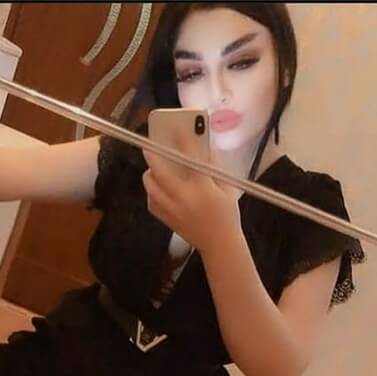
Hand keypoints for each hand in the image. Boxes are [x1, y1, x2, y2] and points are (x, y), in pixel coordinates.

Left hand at [142, 130, 241, 253]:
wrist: (219, 245)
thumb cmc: (227, 215)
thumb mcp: (227, 187)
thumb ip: (214, 166)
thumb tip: (203, 146)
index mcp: (203, 188)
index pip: (190, 158)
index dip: (183, 141)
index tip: (177, 129)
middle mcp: (184, 198)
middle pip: (160, 172)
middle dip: (153, 156)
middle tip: (149, 145)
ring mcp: (172, 210)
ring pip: (151, 187)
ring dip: (150, 175)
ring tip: (154, 168)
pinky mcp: (166, 219)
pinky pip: (151, 202)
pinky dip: (152, 193)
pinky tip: (157, 188)